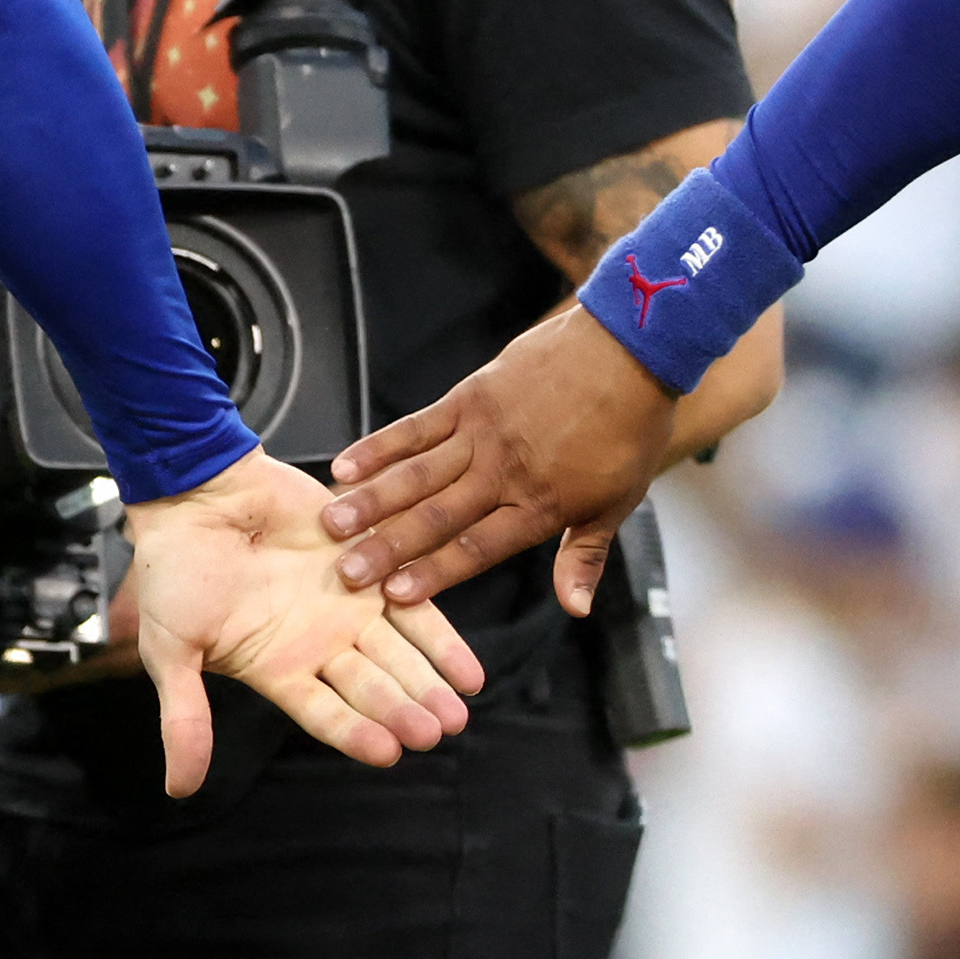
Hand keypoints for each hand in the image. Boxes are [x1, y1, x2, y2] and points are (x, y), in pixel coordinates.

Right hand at [120, 449, 490, 797]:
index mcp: (277, 669)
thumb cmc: (173, 570)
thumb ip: (184, 717)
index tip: (388, 751)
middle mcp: (319, 644)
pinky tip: (468, 670)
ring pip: (398, 654)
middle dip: (405, 711)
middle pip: (372, 687)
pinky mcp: (368, 564)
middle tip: (435, 731)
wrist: (197, 492)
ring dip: (429, 682)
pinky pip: (414, 605)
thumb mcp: (171, 650)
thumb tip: (179, 790)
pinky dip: (441, 637)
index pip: (325, 713)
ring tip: (457, 710)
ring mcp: (346, 606)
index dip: (356, 733)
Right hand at [325, 300, 675, 613]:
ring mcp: (483, 434)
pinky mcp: (471, 398)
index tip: (394, 596)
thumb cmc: (627, 430)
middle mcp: (504, 473)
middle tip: (344, 572)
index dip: (435, 573)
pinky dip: (380, 446)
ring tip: (330, 523)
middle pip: (437, 516)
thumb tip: (574, 609)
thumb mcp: (617, 502)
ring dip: (372, 499)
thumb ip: (585, 556)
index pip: (478, 548)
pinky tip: (344, 464)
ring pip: (418, 473)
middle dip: (389, 547)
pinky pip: (418, 426)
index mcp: (539, 506)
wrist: (628, 349)